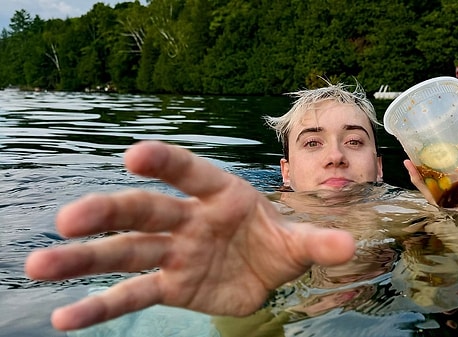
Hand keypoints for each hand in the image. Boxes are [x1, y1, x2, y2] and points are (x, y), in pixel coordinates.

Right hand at [25, 141, 354, 330]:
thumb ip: (318, 242)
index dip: (165, 163)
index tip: (134, 156)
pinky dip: (100, 305)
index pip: (190, 172)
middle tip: (70, 219)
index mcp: (221, 194)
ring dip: (85, 258)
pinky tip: (65, 316)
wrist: (265, 269)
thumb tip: (348, 245)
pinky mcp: (169, 284)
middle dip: (109, 212)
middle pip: (144, 211)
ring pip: (125, 251)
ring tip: (42, 264)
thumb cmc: (277, 242)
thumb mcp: (299, 243)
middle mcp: (188, 218)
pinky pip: (131, 294)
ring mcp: (173, 252)